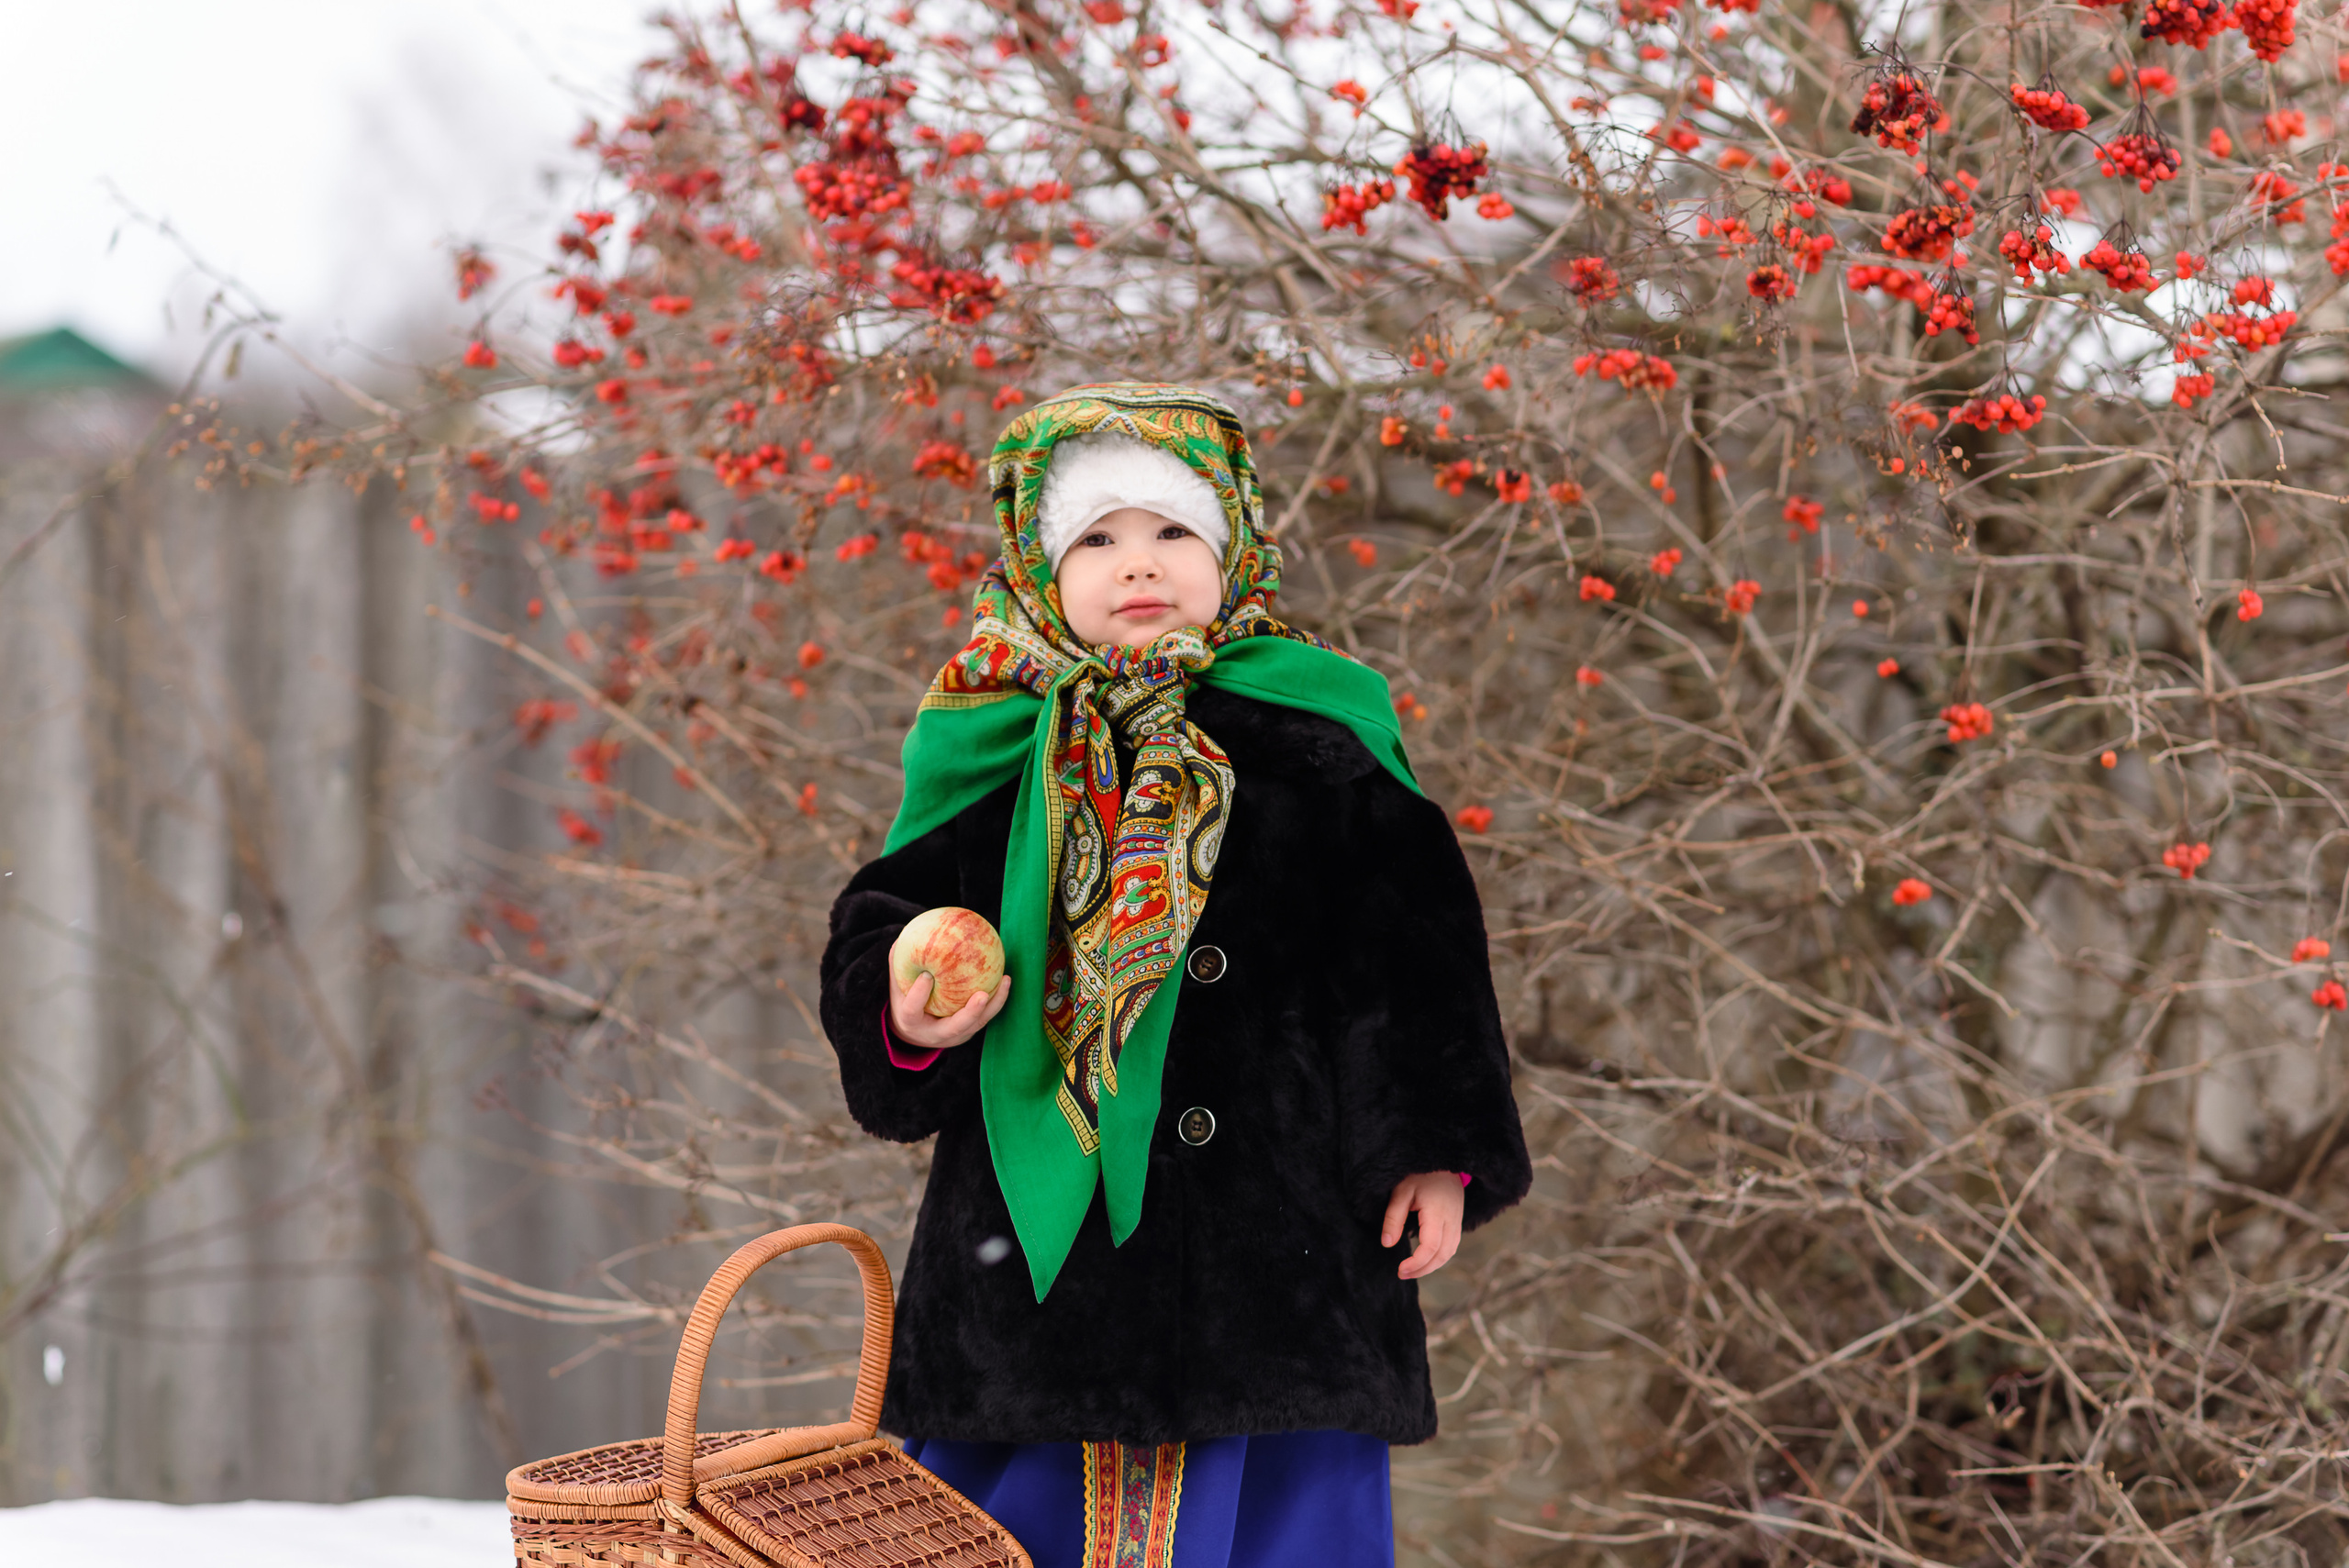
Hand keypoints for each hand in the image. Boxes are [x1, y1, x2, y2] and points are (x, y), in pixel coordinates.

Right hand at [888, 967, 1011, 1049]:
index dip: (919, 995)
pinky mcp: (969, 1032)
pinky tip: (1005, 978)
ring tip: (1005, 980)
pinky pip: (986, 1016)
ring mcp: (955, 1036)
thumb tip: (904, 936)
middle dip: (970, 1013)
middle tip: (982, 995)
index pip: (912, 1011)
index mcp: (911, 1023)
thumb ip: (898, 965)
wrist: (916, 1034)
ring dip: (994, 1003)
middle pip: (955, 1027)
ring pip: (978, 1023)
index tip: (926, 975)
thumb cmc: (905, 1002)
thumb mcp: (897, 987)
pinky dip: (997, 998)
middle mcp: (935, 1034)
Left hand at [1381, 1172, 1464, 1280]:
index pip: (1431, 1247)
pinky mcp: (1457, 1220)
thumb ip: (1394, 1217)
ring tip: (1412, 1270)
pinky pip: (1452, 1245)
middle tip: (1402, 1274)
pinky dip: (1439, 1256)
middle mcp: (1452, 1219)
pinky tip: (1424, 1258)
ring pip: (1449, 1252)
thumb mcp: (1401, 1191)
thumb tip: (1387, 1243)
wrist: (1443, 1158)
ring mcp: (1457, 1220)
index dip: (1417, 1263)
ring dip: (1432, 1265)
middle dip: (1423, 1269)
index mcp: (1438, 1212)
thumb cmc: (1419, 1173)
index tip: (1400, 1269)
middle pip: (1443, 1254)